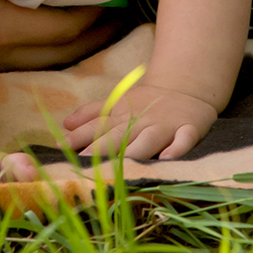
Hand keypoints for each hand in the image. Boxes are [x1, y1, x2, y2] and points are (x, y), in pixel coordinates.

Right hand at [0, 0, 124, 72]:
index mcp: (3, 28)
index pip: (66, 29)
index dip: (94, 15)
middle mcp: (2, 54)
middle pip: (66, 53)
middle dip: (98, 34)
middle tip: (122, 13)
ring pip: (50, 64)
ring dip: (80, 47)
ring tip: (103, 25)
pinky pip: (31, 65)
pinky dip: (56, 52)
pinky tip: (63, 37)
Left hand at [62, 84, 217, 159]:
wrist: (186, 89)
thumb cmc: (146, 104)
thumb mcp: (118, 104)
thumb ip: (92, 115)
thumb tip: (65, 125)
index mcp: (123, 116)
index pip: (99, 126)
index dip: (82, 136)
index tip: (63, 147)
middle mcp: (142, 122)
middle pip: (121, 135)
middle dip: (103, 147)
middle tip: (85, 161)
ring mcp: (166, 125)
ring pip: (150, 138)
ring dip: (137, 150)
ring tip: (123, 163)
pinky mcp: (189, 128)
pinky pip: (184, 139)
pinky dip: (177, 148)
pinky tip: (168, 158)